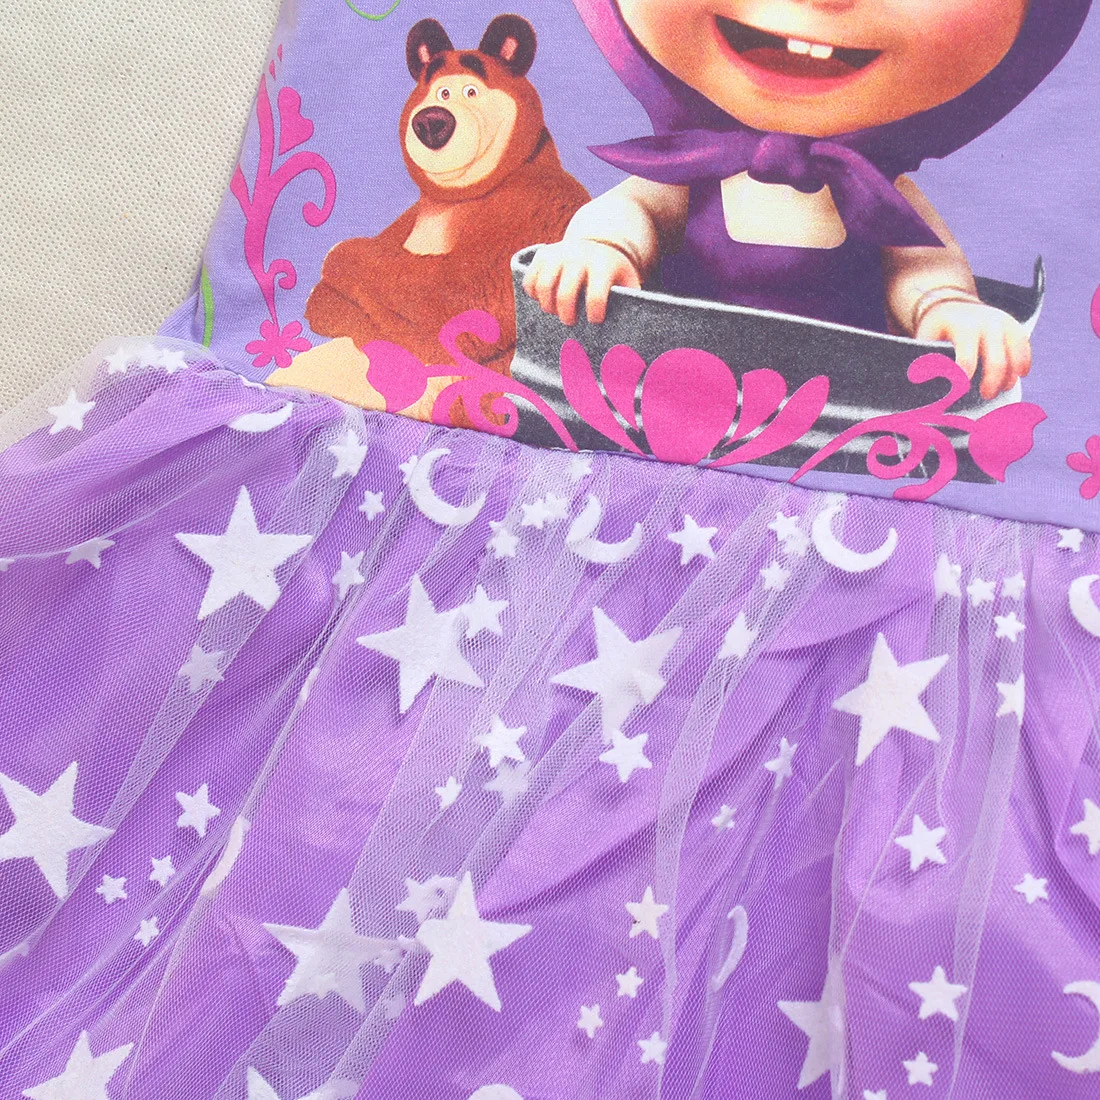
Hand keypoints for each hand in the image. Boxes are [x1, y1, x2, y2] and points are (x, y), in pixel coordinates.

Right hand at [522, 239, 641, 325]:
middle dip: (567, 315)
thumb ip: (632, 300)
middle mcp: (579, 257)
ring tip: (555, 312)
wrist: (596, 243)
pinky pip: (530, 279)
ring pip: (543, 286)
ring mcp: (558, 254)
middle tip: (570, 321)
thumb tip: (634, 328)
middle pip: (565, 294)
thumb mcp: (628, 280)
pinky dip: (533, 294)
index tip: (595, 320)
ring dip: (547, 306)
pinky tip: (544, 299)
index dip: (594, 313)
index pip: (596, 295)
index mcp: (602, 265)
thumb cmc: (613, 272)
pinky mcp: (543, 255)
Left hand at [915, 300, 1031, 399]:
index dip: (965, 376)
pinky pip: (1024, 345)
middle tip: (986, 396)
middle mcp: (985, 322)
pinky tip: (1019, 375)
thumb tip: (925, 387)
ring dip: (1010, 375)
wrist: (951, 304)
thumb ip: (928, 360)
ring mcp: (1002, 322)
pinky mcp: (1013, 324)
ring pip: (1015, 353)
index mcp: (961, 327)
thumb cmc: (936, 330)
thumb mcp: (926, 340)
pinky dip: (1024, 362)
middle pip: (996, 359)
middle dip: (992, 381)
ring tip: (1002, 389)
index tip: (963, 390)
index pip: (966, 357)